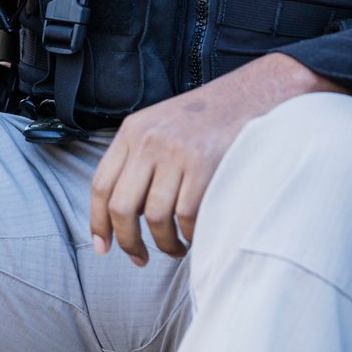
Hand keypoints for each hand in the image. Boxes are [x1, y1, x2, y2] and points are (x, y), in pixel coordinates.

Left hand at [89, 53, 337, 265]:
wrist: (253, 92)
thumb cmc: (208, 119)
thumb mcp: (162, 126)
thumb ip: (139, 160)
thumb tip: (121, 216)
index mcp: (133, 130)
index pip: (101, 185)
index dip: (98, 223)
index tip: (102, 248)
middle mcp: (149, 140)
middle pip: (122, 207)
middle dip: (128, 242)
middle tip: (140, 258)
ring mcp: (177, 151)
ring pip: (155, 217)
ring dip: (165, 243)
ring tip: (175, 247)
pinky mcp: (205, 163)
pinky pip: (188, 215)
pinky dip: (191, 233)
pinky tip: (196, 234)